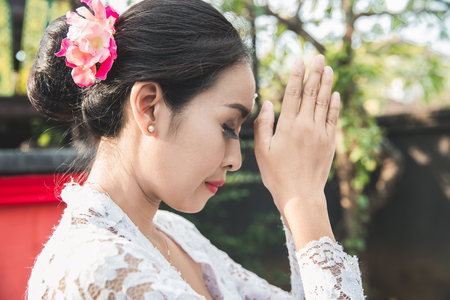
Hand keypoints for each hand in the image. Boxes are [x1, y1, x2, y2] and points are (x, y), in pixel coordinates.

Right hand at [253, 55, 339, 246]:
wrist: (300, 194)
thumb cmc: (276, 174)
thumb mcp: (262, 150)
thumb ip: (264, 124)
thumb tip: (269, 102)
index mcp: (287, 126)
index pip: (293, 94)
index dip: (296, 75)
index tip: (299, 61)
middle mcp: (306, 126)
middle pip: (311, 93)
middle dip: (315, 73)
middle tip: (319, 57)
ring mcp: (320, 133)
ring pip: (325, 102)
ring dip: (327, 84)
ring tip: (329, 68)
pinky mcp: (330, 142)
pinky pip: (334, 118)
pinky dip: (335, 104)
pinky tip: (335, 93)